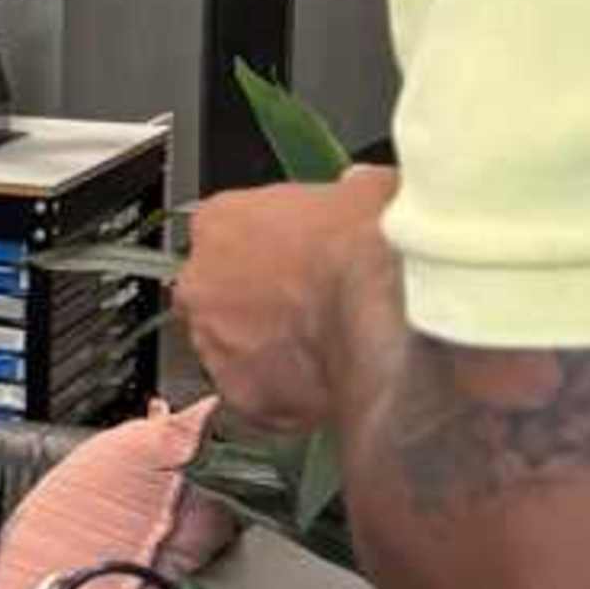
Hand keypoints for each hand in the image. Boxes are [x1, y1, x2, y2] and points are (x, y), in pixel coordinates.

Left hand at [174, 168, 399, 431]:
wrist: (387, 305)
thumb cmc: (371, 245)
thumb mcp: (362, 191)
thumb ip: (343, 192)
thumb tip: (359, 188)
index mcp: (220, 222)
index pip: (223, 238)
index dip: (262, 256)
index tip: (291, 265)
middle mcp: (202, 283)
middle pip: (217, 299)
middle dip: (254, 309)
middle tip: (305, 313)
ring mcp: (215, 342)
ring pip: (233, 353)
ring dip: (267, 355)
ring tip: (322, 352)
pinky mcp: (241, 396)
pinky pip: (258, 400)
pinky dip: (286, 399)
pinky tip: (326, 384)